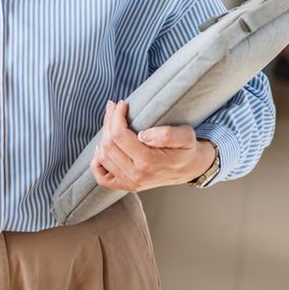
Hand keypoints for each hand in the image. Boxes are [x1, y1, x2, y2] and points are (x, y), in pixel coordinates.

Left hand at [90, 101, 217, 192]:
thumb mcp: (186, 136)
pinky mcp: (126, 185)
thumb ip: (167, 135)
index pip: (119, 136)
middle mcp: (135, 175)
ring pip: (103, 157)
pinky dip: (97, 162)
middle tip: (114, 107)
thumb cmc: (187, 149)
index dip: (116, 117)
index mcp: (148, 162)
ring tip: (111, 121)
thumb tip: (143, 135)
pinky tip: (101, 147)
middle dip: (108, 121)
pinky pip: (102, 177)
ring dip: (103, 135)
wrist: (191, 168)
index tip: (122, 104)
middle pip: (108, 144)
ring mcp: (129, 182)